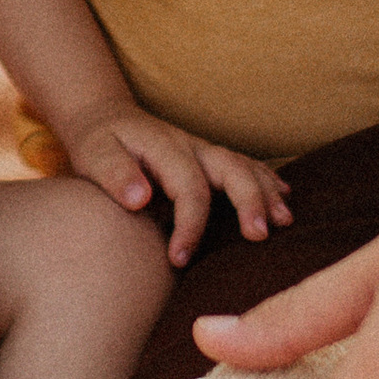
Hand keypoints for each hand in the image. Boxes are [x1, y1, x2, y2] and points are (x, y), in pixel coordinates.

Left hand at [63, 103, 291, 263]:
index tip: (179, 260)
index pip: (188, 188)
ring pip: (244, 166)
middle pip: (231, 169)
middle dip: (249, 201)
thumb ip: (114, 174)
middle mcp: (191, 146)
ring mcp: (204, 150)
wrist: (103, 118)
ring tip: (285, 221)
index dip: (190, 225)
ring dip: (266, 192)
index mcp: (165, 147)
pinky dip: (267, 180)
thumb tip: (140, 199)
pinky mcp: (208, 158)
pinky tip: (285, 198)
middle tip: (260, 236)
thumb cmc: (98, 142)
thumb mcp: (93, 153)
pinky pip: (245, 166)